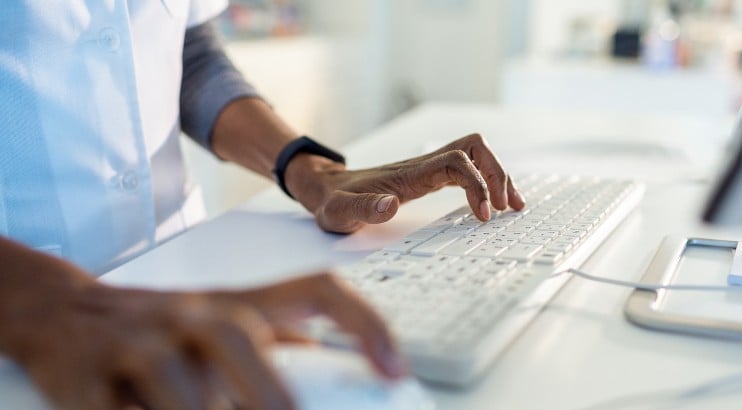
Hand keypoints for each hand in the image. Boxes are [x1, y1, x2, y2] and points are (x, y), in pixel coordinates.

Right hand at [4, 271, 403, 409]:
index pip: (311, 291)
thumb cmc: (162, 326)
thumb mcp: (221, 323)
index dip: (361, 323)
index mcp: (234, 302)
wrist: (62, 311)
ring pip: (177, 384)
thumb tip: (334, 364)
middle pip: (236, 337)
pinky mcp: (86, 378)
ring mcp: (137, 343)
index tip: (395, 369)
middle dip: (269, 394)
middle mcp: (190, 314)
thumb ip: (276, 341)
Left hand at [286, 133, 525, 232]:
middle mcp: (423, 164)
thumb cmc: (333, 202)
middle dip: (497, 174)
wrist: (324, 188)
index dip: (476, 183)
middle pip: (475, 149)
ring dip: (499, 175)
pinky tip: (495, 202)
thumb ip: (361, 209)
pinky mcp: (430, 176)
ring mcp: (428, 168)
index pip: (455, 161)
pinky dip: (488, 181)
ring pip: (476, 155)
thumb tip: (388, 206)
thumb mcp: (339, 213)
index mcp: (408, 173)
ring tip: (513, 205)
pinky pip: (468, 169)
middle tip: (505, 208)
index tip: (483, 214)